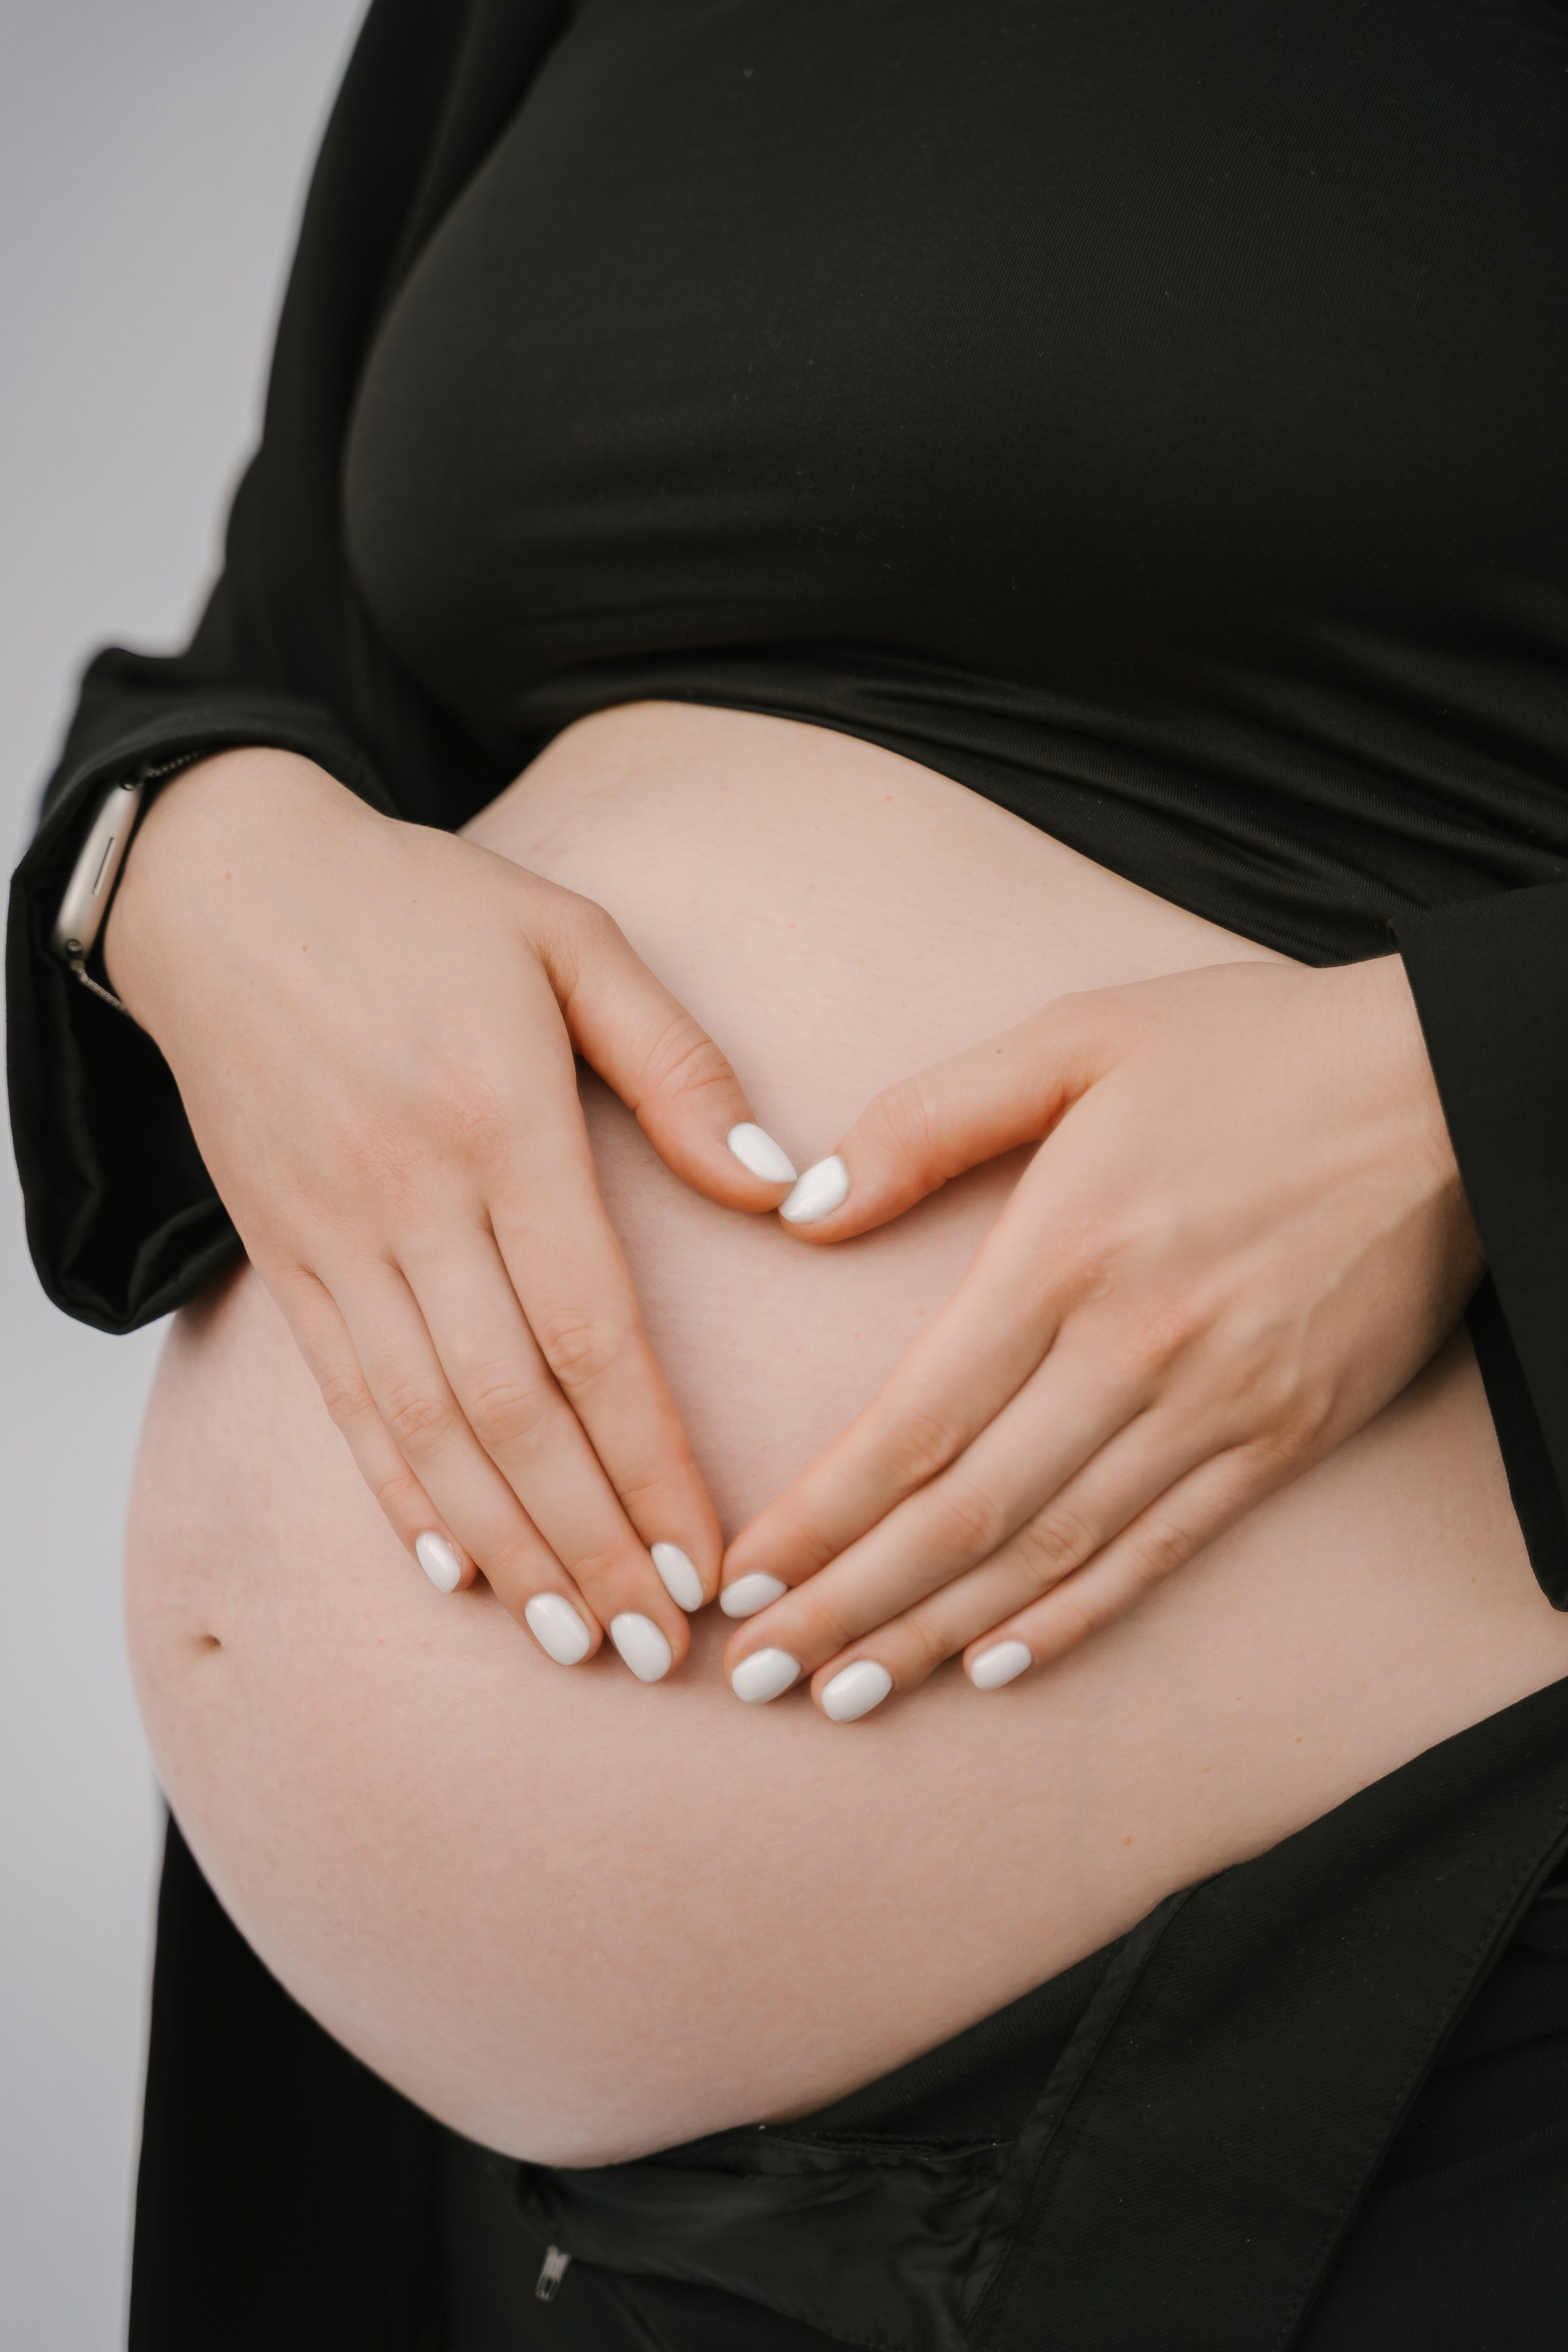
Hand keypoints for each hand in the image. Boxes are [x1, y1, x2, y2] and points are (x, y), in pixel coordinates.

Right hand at [107, 748, 797, 1680]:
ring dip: (501, 1543)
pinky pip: (341, 1396)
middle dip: (588, 1541)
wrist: (227, 884)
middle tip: (652, 1645)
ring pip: (423, 1426)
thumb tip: (782, 1192)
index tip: (705, 1558)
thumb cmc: (422, 905)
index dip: (649, 1461)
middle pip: (511, 1409)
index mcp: (502, 1124)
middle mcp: (413, 1199)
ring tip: (568, 1636)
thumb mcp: (573, 937)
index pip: (591, 1333)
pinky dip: (395, 1490)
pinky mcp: (283, 1252)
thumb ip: (681, 1066)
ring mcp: (336, 1236)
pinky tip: (451, 1566)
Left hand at [719, 955, 1481, 1718]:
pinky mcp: (1288, 1436)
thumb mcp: (1075, 1037)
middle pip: (966, 1514)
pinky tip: (998, 1663)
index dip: (820, 1516)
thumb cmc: (1252, 1049)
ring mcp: (1218, 1405)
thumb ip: (928, 1120)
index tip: (742, 1576)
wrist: (1457, 1083)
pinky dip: (1076, 1618)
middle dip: (849, 1604)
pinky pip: (1163, 1551)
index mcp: (1063, 1250)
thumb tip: (804, 1212)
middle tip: (759, 1676)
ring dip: (938, 1634)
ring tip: (850, 1696)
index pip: (913, 1422)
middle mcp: (1133, 1348)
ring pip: (1054, 1552)